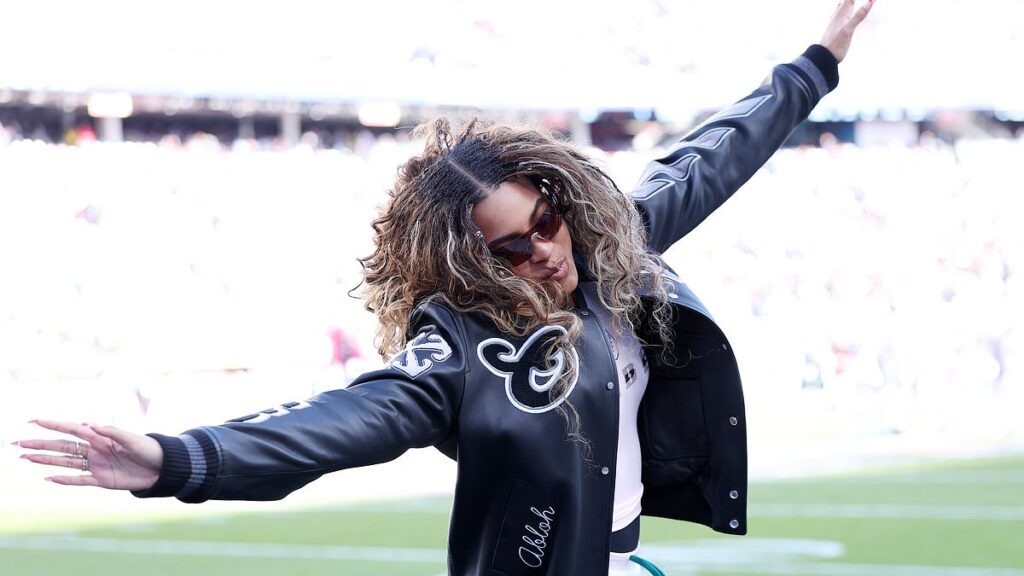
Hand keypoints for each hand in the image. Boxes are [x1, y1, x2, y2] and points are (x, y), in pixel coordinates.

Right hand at [16, 419, 162, 490]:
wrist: (162, 468)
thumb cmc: (149, 449)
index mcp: (101, 437)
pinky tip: (48, 477)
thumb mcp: (133, 439)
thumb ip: (112, 432)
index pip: (72, 429)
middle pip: (62, 446)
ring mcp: (96, 465)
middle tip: (18, 443)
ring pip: (65, 462)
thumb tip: (90, 424)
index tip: (34, 421)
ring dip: (45, 460)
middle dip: (40, 444)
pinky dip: (64, 480)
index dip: (54, 425)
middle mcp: (95, 450)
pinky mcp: (101, 480)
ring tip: (25, 457)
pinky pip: (78, 480)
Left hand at [820, 0, 875, 62]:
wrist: (824, 57)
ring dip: (849, 6)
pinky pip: (843, 19)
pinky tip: (849, 18)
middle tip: (860, 2)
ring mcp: (836, 24)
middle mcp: (837, 17)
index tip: (868, 0)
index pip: (849, 0)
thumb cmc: (834, 44)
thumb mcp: (848, 29)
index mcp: (840, 14)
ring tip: (854, 4)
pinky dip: (848, 15)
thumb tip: (869, 2)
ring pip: (843, 10)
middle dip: (852, 1)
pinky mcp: (836, 31)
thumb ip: (858, 15)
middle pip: (845, 3)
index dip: (855, 0)